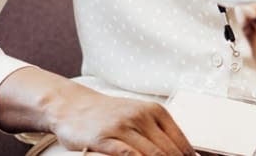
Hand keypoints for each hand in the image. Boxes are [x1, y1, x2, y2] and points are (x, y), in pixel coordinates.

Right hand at [48, 87, 194, 155]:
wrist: (71, 105)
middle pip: (168, 152)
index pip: (181, 143)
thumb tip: (184, 154)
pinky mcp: (106, 138)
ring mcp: (123, 126)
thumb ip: (159, 133)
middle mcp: (141, 116)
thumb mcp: (137, 116)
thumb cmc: (106, 114)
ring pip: (153, 155)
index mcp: (154, 111)